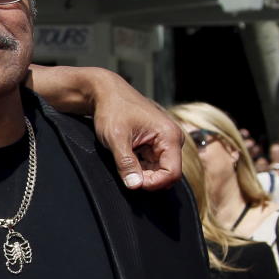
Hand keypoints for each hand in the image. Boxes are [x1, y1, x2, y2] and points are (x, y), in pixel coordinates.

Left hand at [87, 72, 182, 190]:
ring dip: (141, 172)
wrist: (106, 93)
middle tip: (125, 173)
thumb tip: (135, 185)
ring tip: (123, 160)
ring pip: (158, 170)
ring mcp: (164, 141)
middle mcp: (172, 139)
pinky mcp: (155, 143)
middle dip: (147, 179)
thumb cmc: (112, 110)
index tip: (133, 183)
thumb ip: (126, 163)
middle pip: (167, 173)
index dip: (154, 183)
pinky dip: (138, 166)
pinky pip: (151, 163)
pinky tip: (125, 157)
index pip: (172, 173)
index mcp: (169, 136)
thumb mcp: (116, 139)